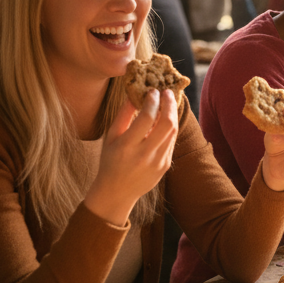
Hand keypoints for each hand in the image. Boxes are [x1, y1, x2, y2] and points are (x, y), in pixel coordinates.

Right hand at [85, 89, 178, 225]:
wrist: (117, 192)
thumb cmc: (110, 160)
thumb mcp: (111, 137)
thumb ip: (123, 115)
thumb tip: (134, 93)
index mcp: (127, 146)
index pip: (146, 118)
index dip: (153, 101)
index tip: (153, 91)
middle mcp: (145, 155)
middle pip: (167, 124)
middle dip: (169, 104)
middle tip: (167, 92)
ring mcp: (158, 162)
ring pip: (173, 132)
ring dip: (172, 114)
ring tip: (168, 102)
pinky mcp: (165, 166)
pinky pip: (171, 142)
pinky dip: (170, 128)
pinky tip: (165, 119)